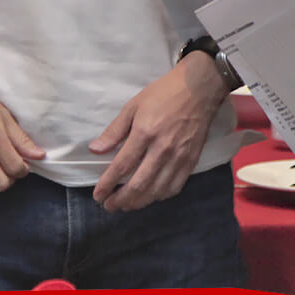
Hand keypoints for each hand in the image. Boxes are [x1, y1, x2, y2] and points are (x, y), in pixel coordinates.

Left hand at [89, 51, 227, 210]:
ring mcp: (179, 156)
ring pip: (157, 191)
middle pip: (139, 185)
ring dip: (139, 203)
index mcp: (145, 132)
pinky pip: (175, 187)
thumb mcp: (134, 105)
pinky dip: (160, 196)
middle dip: (121, 200)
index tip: (98, 195)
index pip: (122, 166)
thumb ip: (115, 130)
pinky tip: (151, 196)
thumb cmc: (164, 93)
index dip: (107, 184)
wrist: (199, 88)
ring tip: (127, 205)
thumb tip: (95, 149)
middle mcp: (162, 149)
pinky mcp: (192, 160)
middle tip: (109, 206)